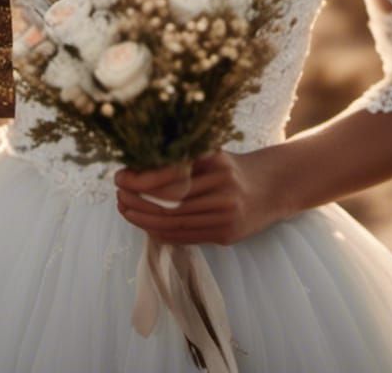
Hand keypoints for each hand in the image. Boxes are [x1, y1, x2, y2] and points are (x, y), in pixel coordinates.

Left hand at [114, 147, 290, 245]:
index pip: (170, 177)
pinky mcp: (227, 235)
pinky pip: (187, 237)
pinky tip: (146, 226)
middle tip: (117, 196)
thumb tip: (136, 169)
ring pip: (175, 223)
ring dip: (144, 220)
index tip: (120, 177)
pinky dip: (162, 233)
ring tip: (125, 211)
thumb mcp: (211, 154)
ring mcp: (226, 216)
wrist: (273, 187)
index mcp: (216, 165)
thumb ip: (181, 161)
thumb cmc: (233, 167)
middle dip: (137, 201)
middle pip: (169, 203)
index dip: (140, 180)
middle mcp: (223, 191)